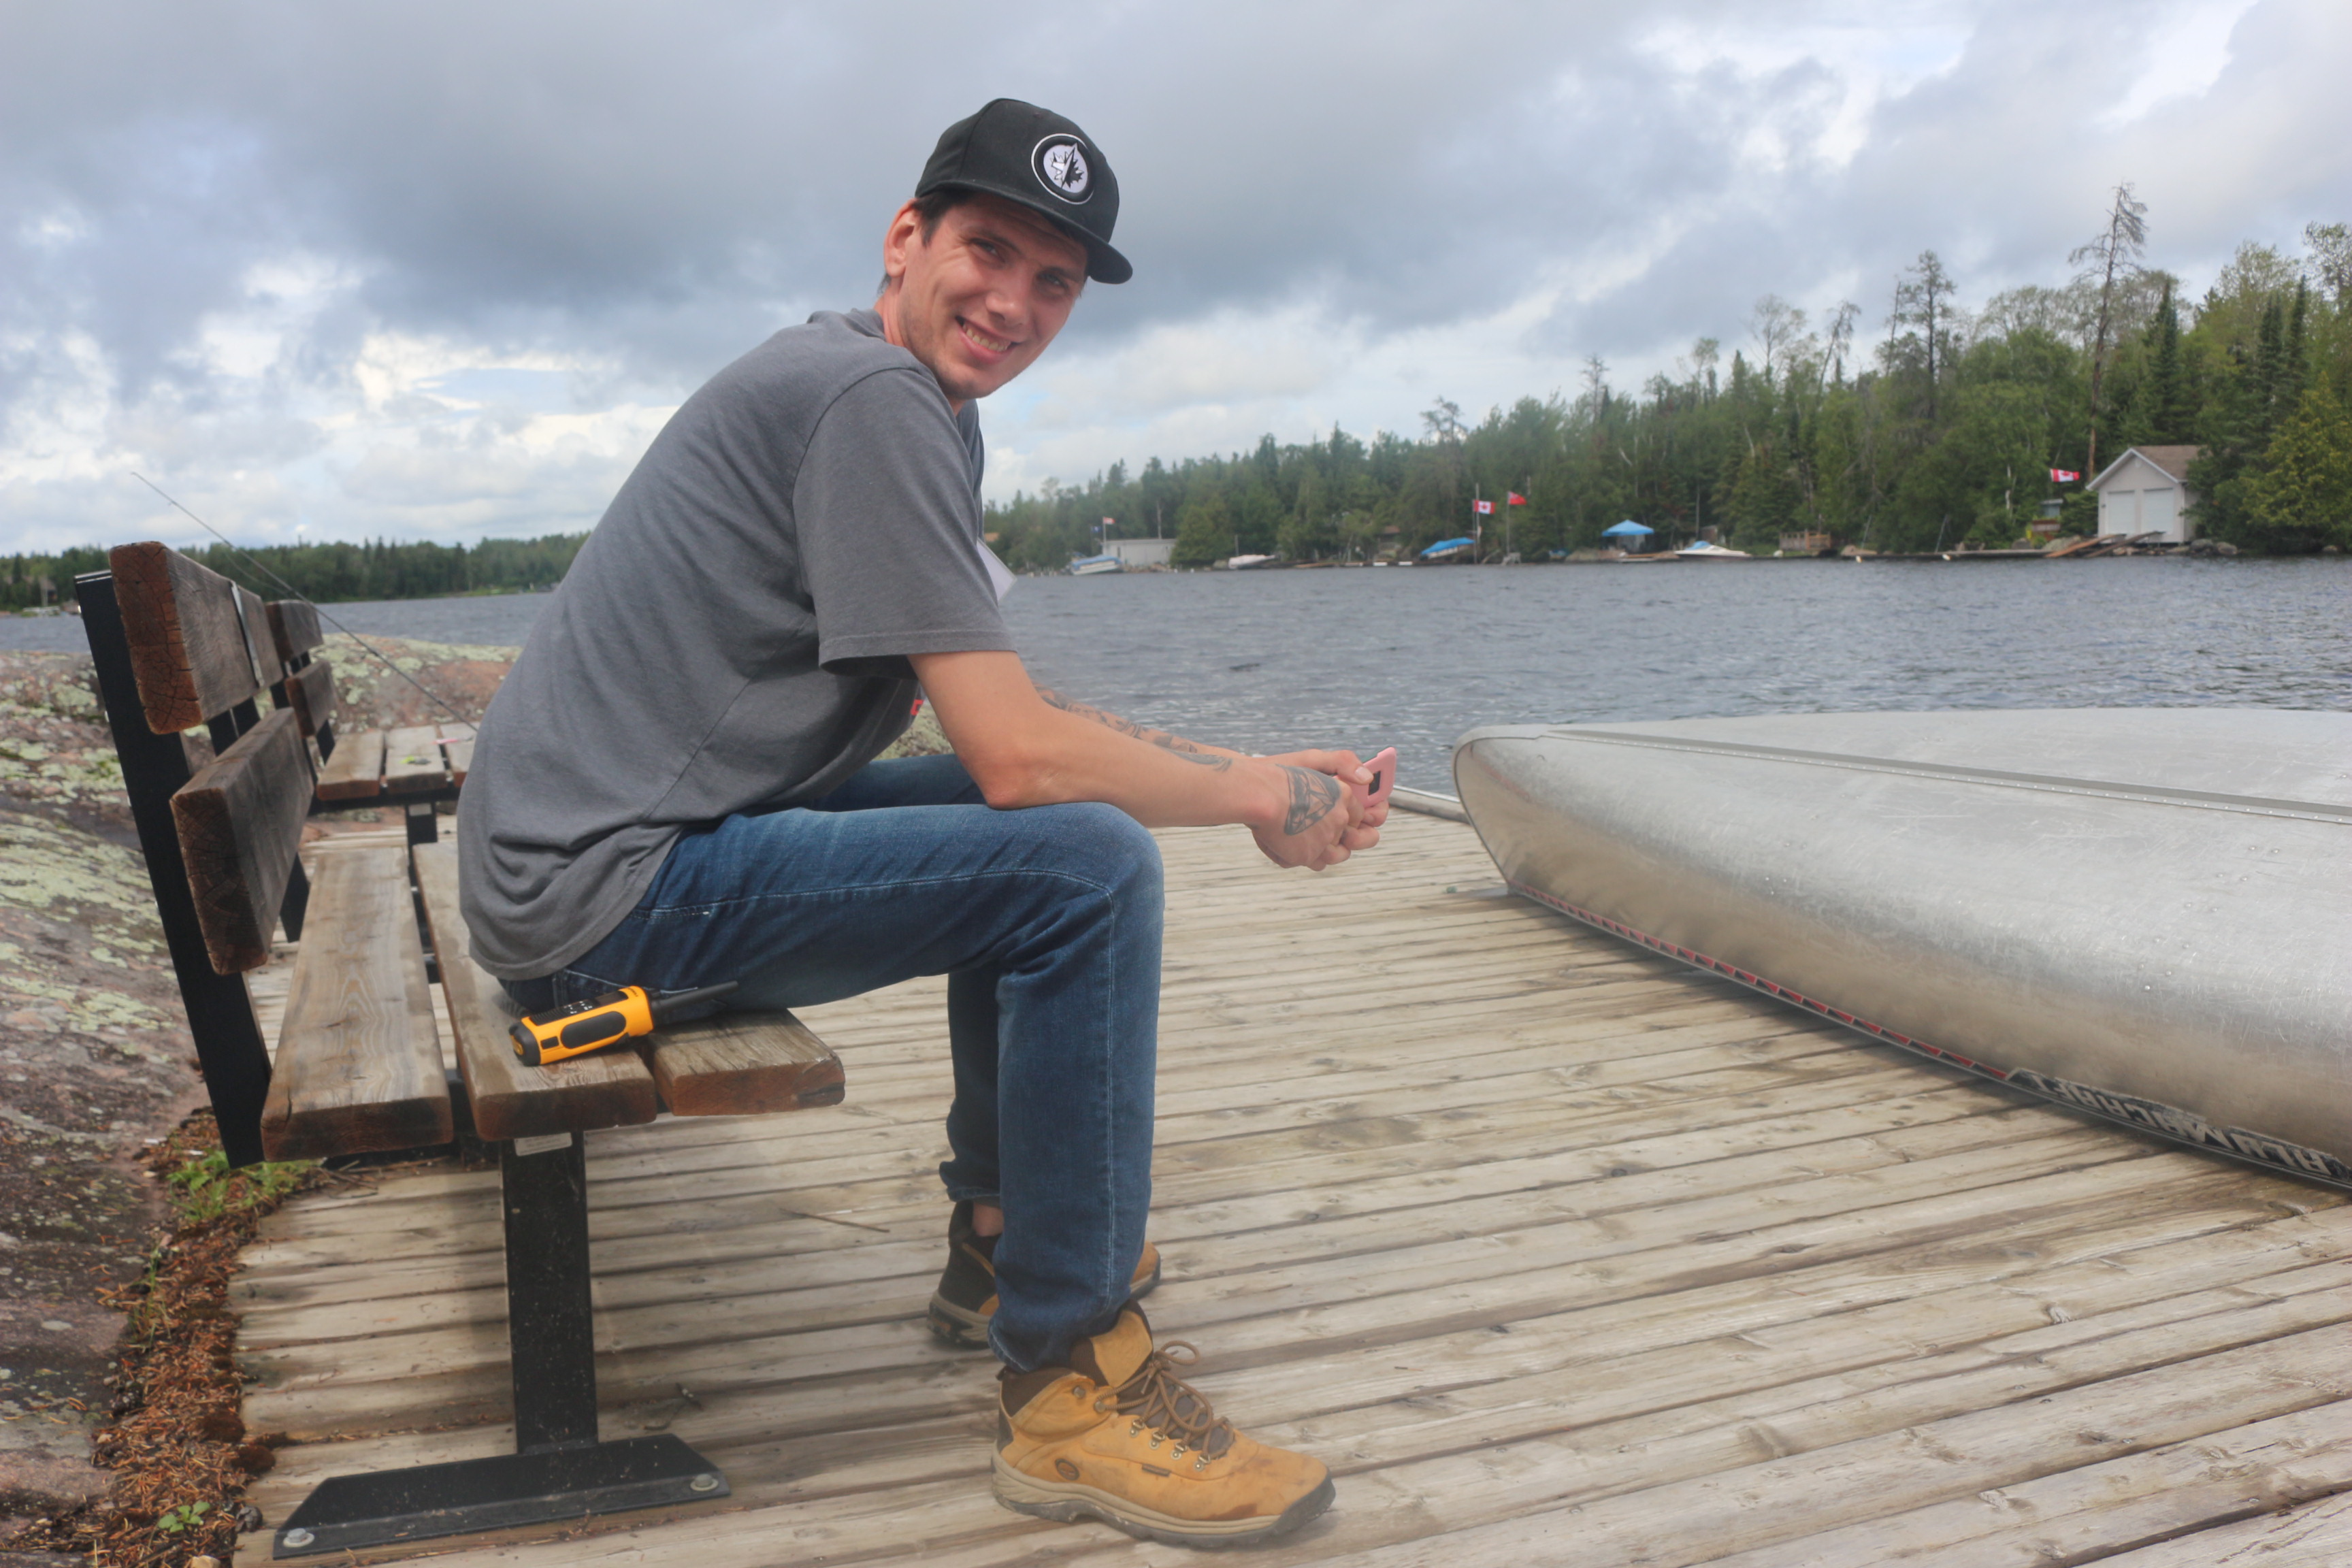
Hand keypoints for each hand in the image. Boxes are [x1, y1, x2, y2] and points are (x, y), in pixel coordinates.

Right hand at [1250, 752, 1378, 868]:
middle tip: (1332, 839)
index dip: (1352, 821)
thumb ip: (1343, 762)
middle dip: (1346, 840)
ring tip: (1309, 843)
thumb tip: (1366, 778)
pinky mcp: (1307, 855)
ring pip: (1335, 856)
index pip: (1359, 815)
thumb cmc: (1279, 776)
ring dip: (1325, 852)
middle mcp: (1338, 818)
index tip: (1343, 822)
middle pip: (1353, 839)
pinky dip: (1303, 857)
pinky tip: (1290, 847)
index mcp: (1342, 796)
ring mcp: (1324, 839)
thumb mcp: (1312, 758)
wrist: (1257, 794)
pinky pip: (1313, 864)